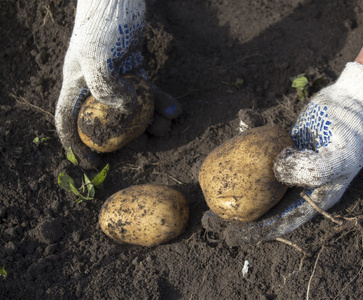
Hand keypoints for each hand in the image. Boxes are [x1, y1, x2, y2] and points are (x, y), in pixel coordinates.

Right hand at [55, 0, 180, 168]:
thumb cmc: (102, 24)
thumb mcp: (97, 56)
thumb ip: (106, 88)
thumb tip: (127, 112)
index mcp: (76, 86)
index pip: (68, 122)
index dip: (76, 147)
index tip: (93, 165)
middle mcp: (94, 87)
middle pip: (108, 122)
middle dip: (129, 136)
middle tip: (148, 140)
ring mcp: (117, 80)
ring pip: (133, 111)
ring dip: (150, 121)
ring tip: (167, 125)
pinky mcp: (135, 71)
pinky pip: (148, 94)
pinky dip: (161, 103)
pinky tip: (175, 109)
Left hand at [202, 62, 362, 245]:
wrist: (356, 106)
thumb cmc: (352, 135)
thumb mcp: (338, 157)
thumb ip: (310, 167)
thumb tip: (275, 170)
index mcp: (308, 199)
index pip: (277, 223)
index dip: (251, 234)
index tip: (226, 235)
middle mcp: (293, 186)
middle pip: (258, 206)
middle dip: (231, 214)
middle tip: (206, 216)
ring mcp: (284, 165)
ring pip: (250, 176)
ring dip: (228, 174)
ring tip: (200, 171)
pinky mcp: (278, 145)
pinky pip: (257, 144)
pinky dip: (247, 132)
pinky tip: (241, 119)